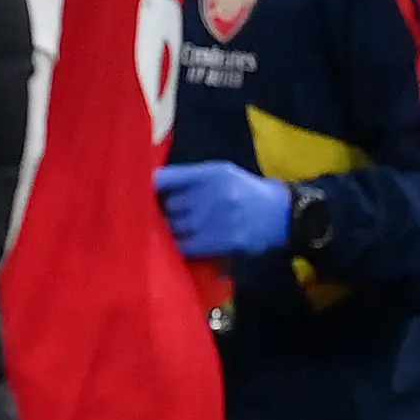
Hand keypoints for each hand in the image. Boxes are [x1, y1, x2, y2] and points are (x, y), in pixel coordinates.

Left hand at [156, 161, 295, 258]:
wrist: (282, 214)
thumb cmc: (245, 192)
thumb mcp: (221, 174)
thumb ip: (189, 179)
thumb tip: (149, 187)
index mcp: (212, 172)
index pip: (167, 178)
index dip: (149, 188)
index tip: (137, 195)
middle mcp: (214, 192)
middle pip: (168, 206)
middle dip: (163, 213)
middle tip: (164, 218)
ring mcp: (218, 218)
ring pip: (174, 227)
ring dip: (170, 231)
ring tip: (175, 231)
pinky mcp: (223, 240)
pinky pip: (186, 246)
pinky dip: (180, 246)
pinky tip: (184, 244)